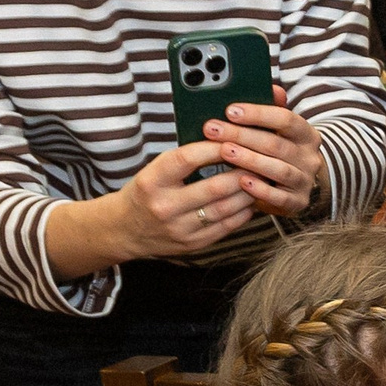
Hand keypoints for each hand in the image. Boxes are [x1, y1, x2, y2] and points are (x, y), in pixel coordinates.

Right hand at [51, 142, 254, 274]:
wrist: (125, 230)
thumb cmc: (144, 194)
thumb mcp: (152, 173)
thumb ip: (181, 162)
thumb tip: (221, 143)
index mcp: (151, 182)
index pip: (186, 160)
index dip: (212, 149)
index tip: (231, 141)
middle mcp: (165, 206)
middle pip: (213, 188)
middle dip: (240, 173)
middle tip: (258, 162)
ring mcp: (181, 228)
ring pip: (224, 209)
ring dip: (247, 194)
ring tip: (260, 181)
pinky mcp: (194, 244)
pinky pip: (226, 227)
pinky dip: (243, 213)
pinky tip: (252, 201)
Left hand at [204, 87, 325, 217]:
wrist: (301, 183)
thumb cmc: (281, 150)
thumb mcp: (279, 127)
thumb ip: (272, 108)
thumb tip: (273, 88)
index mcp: (305, 134)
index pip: (286, 119)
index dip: (258, 114)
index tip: (230, 110)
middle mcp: (309, 157)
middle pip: (276, 144)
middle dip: (242, 135)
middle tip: (213, 129)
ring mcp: (305, 181)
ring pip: (279, 170)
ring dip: (250, 160)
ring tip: (224, 151)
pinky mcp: (298, 202)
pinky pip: (281, 198)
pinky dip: (262, 190)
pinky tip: (243, 182)